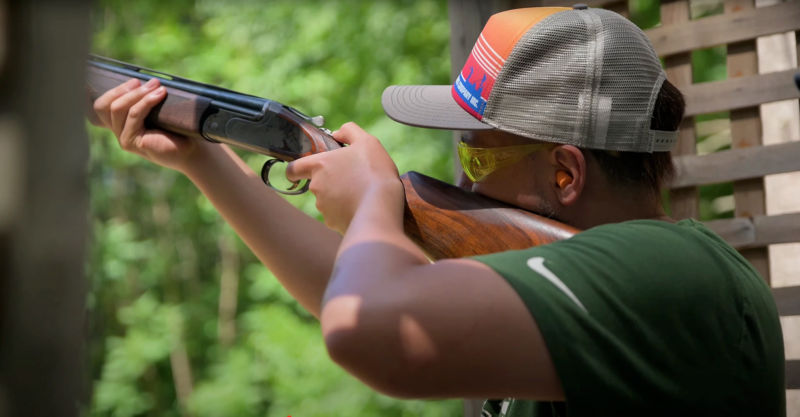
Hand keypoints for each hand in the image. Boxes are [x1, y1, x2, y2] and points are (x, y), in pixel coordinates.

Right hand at [92, 78, 207, 172]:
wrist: (190, 151)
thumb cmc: (177, 131)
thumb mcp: (157, 110)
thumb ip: (144, 98)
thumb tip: (145, 78)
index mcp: (120, 123)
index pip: (101, 105)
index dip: (112, 90)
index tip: (135, 80)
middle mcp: (118, 131)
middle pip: (105, 105)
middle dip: (125, 88)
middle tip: (150, 82)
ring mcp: (122, 138)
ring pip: (118, 108)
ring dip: (138, 93)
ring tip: (157, 86)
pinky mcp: (131, 142)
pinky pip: (134, 115)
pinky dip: (146, 102)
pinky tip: (160, 94)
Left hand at [286, 122, 403, 233]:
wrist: (380, 207)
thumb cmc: (373, 171)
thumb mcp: (366, 141)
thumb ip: (349, 132)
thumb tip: (337, 133)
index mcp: (320, 165)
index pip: (293, 169)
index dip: (295, 170)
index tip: (301, 172)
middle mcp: (316, 187)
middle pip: (317, 184)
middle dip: (330, 182)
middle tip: (352, 178)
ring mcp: (323, 207)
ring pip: (327, 200)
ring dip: (340, 197)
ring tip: (361, 193)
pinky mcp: (333, 222)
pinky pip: (337, 215)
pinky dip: (346, 211)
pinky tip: (362, 206)